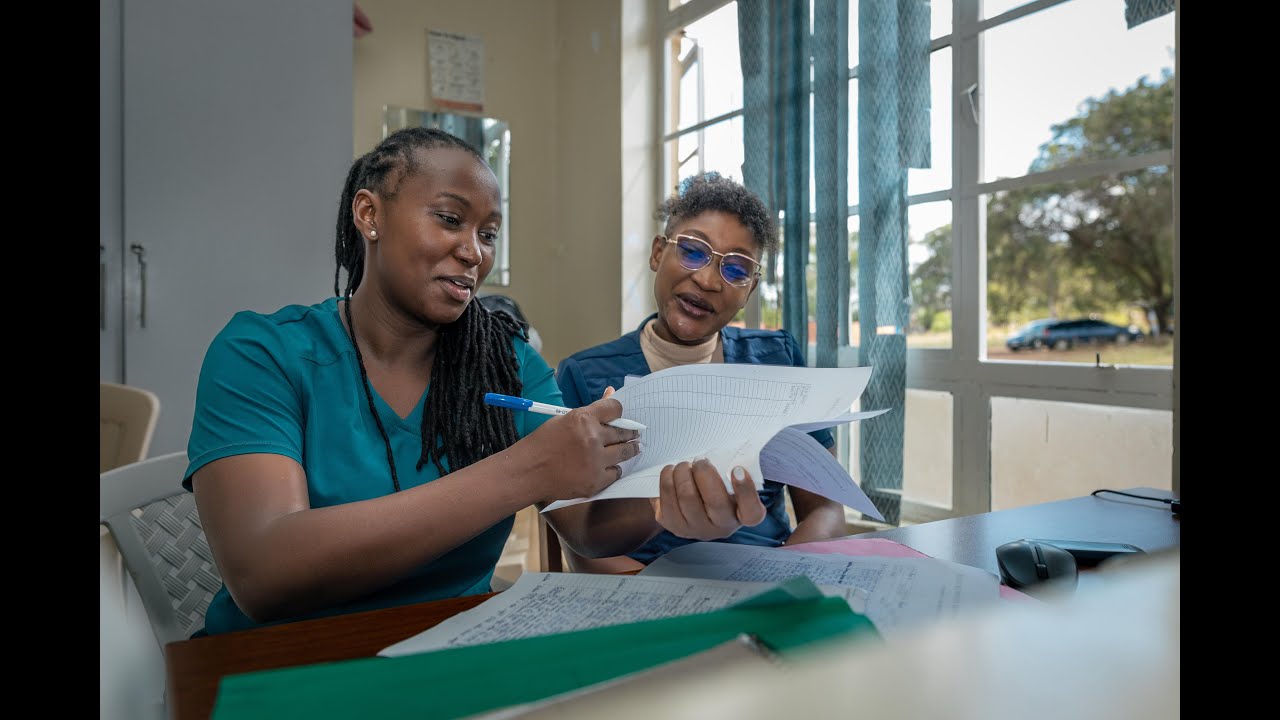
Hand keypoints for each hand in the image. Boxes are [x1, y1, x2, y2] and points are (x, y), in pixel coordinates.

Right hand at [518, 395, 640, 501]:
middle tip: (633, 434)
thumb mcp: (563, 419)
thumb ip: (590, 411)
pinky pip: (616, 473)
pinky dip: (613, 470)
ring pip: (623, 453)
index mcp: (583, 418)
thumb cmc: (542, 443)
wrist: (527, 473)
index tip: (619, 417)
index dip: (618, 412)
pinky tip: (610, 467)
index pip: (616, 408)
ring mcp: (595, 462)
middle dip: (629, 433)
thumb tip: (611, 392)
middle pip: (623, 432)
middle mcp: (593, 438)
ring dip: (628, 450)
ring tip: (632, 448)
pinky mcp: (595, 481)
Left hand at [651, 460, 765, 540]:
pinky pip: (667, 500)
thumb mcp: (730, 484)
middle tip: (700, 461)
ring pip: (687, 498)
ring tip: (683, 465)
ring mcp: (696, 529)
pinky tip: (670, 472)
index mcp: (742, 515)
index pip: (751, 512)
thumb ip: (730, 473)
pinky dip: (666, 479)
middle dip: (704, 473)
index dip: (745, 491)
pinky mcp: (673, 526)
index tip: (737, 469)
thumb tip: (722, 454)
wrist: (693, 506)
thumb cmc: (716, 488)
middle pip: (715, 502)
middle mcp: (721, 527)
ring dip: (682, 473)